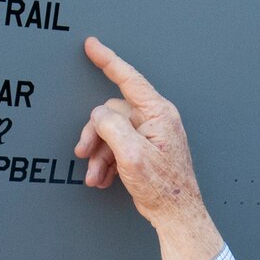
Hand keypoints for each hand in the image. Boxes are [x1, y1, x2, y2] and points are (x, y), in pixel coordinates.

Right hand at [76, 36, 223, 259]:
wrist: (176, 214)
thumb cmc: (162, 186)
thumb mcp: (131, 153)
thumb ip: (111, 126)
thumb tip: (99, 115)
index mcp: (158, 113)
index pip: (129, 79)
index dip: (108, 60)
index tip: (92, 45)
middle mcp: (156, 119)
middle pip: (112, 113)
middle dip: (95, 136)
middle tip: (83, 154)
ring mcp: (151, 135)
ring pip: (112, 133)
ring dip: (99, 155)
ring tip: (95, 176)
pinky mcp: (145, 150)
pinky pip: (118, 146)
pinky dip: (107, 162)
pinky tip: (104, 178)